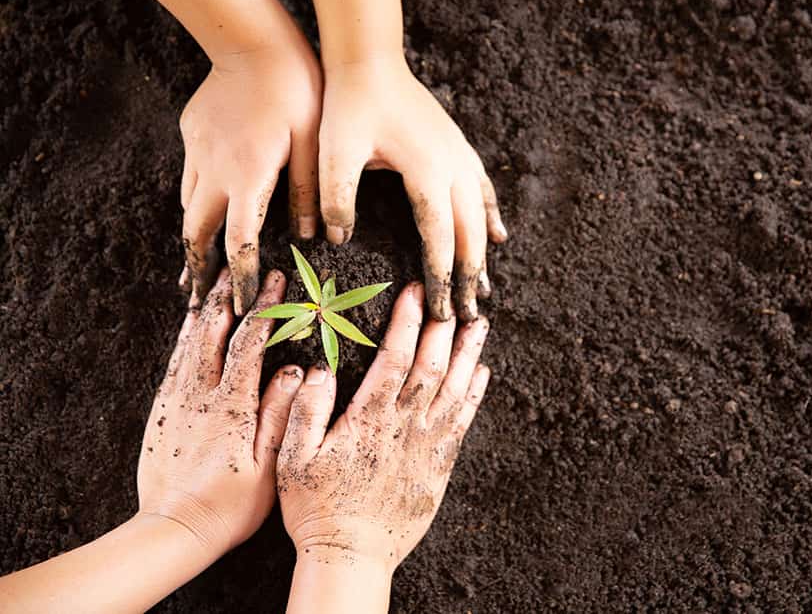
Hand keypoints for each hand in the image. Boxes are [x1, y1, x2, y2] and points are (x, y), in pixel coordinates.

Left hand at [139, 268, 303, 554]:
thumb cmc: (230, 505)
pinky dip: (184, 337)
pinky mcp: (164, 411)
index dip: (264, 308)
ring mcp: (178, 401)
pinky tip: (191, 324)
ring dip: (206, 309)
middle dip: (231, 297)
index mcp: (231, 406)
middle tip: (242, 268)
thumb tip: (296, 370)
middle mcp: (200, 396)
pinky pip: (174, 363)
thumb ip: (279, 414)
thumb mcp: (268, 466)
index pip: (249, 342)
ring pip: (190, 343)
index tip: (277, 282)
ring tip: (217, 282)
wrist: (175, 529)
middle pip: (215, 333)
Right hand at [179, 41, 321, 314]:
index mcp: (247, 178)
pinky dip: (196, 202)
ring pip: (188, 207)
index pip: (239, 242)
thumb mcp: (313, 144)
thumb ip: (310, 191)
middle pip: (196, 233)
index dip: (238, 278)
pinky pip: (191, 177)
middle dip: (197, 271)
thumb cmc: (296, 89)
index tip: (238, 306)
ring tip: (195, 269)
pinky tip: (205, 210)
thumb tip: (314, 235)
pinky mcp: (192, 133)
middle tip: (198, 304)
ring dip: (192, 239)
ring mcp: (198, 151)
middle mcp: (214, 171)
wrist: (253, 38)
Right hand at [277, 282, 490, 572]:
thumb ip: (305, 411)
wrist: (351, 554)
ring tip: (480, 324)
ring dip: (468, 354)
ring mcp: (426, 446)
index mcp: (368, 419)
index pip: (394, 358)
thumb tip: (317, 369)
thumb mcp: (293, 457)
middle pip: (432, 366)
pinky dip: (474, 395)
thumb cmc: (316, 506)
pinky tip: (482, 373)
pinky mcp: (439, 465)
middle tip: (455, 297)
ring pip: (455, 389)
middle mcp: (404, 427)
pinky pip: (463, 422)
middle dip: (444, 327)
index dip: (407, 322)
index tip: (414, 293)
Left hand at [312, 53, 506, 321]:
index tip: (443, 311)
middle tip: (468, 315)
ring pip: (481, 216)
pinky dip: (491, 217)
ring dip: (482, 255)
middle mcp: (453, 167)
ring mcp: (460, 156)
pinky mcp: (457, 147)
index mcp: (428, 173)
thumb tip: (338, 238)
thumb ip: (336, 196)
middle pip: (469, 235)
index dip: (441, 278)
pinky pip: (483, 191)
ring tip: (485, 289)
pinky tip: (498, 236)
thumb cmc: (349, 104)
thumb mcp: (334, 151)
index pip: (440, 239)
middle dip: (468, 277)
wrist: (370, 59)